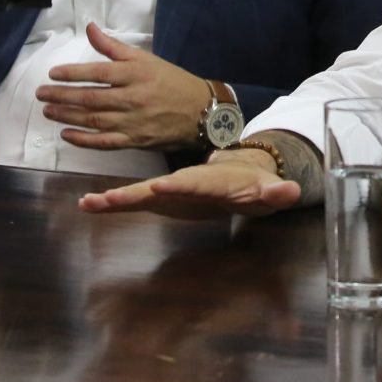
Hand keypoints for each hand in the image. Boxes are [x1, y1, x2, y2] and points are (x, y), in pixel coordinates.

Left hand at [35, 22, 212, 150]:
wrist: (201, 111)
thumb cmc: (172, 81)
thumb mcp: (146, 59)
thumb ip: (114, 46)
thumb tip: (89, 28)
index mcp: (136, 74)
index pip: (98, 73)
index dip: (72, 73)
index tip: (53, 74)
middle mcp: (132, 98)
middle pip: (90, 98)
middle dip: (62, 95)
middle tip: (41, 94)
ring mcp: (133, 122)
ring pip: (93, 120)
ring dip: (67, 116)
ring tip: (48, 110)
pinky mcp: (135, 140)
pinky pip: (104, 142)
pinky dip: (84, 140)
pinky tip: (66, 135)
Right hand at [78, 149, 300, 218]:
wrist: (238, 175)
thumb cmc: (253, 184)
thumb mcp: (269, 190)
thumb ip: (278, 192)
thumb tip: (291, 190)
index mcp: (210, 180)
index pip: (193, 182)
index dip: (178, 184)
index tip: (159, 185)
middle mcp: (184, 182)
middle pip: (157, 188)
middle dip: (134, 193)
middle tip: (110, 198)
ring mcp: (169, 190)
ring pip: (140, 194)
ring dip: (116, 199)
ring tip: (91, 203)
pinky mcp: (160, 199)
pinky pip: (134, 202)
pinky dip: (112, 204)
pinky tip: (89, 206)